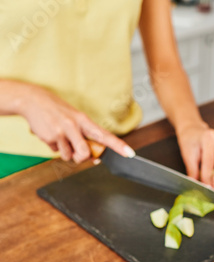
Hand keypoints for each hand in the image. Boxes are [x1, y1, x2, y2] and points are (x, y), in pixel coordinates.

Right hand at [18, 83, 134, 162]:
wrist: (33, 100)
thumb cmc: (58, 111)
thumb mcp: (75, 120)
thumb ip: (85, 138)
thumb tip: (95, 158)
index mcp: (84, 120)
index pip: (105, 135)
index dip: (118, 145)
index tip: (129, 153)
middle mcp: (74, 125)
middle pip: (85, 153)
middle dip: (82, 159)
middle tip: (77, 152)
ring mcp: (62, 131)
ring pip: (69, 156)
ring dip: (65, 152)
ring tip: (60, 137)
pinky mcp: (50, 136)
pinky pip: (55, 151)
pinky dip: (54, 146)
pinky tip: (50, 134)